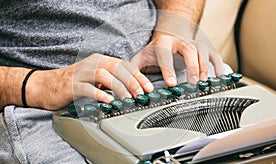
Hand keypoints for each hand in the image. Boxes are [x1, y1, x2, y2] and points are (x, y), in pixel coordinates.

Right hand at [26, 53, 153, 109]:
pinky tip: (108, 100)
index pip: (123, 65)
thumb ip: (110, 80)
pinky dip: (99, 94)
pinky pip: (88, 88)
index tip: (148, 87)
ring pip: (104, 75)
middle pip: (117, 68)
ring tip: (128, 98)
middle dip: (132, 81)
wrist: (45, 85)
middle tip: (141, 94)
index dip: (138, 76)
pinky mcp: (72, 85)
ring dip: (119, 87)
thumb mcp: (94, 77)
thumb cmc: (73, 83)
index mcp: (99, 61)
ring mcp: (81, 73)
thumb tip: (131, 90)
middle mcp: (92, 64)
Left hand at [131, 32, 224, 86]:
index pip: (165, 56)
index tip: (171, 84)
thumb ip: (135, 70)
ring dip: (204, 67)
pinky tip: (220, 76)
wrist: (171, 36)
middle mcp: (180, 41)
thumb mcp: (142, 57)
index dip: (168, 70)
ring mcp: (194, 44)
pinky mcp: (204, 48)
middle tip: (193, 83)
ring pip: (202, 51)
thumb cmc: (156, 50)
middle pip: (188, 50)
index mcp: (163, 43)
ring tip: (204, 81)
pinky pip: (214, 55)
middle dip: (191, 66)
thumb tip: (133, 87)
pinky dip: (219, 65)